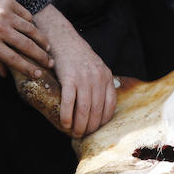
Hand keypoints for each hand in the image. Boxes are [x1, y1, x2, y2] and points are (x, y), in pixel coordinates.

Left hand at [0, 0, 52, 78]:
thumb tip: (5, 74)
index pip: (13, 59)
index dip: (27, 68)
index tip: (38, 74)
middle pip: (26, 45)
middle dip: (41, 56)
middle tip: (49, 63)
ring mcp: (6, 15)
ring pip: (30, 30)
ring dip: (41, 40)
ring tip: (47, 48)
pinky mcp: (10, 3)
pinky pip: (27, 16)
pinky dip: (31, 24)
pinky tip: (34, 30)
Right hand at [33, 5, 115, 136]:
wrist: (62, 38)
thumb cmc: (77, 55)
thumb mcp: (95, 66)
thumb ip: (98, 82)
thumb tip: (96, 104)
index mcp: (107, 76)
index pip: (110, 105)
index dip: (103, 121)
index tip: (96, 129)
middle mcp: (98, 78)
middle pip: (97, 110)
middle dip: (90, 126)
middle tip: (83, 135)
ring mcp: (84, 78)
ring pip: (84, 109)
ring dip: (79, 125)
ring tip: (74, 133)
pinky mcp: (69, 78)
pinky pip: (69, 102)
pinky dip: (67, 116)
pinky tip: (64, 124)